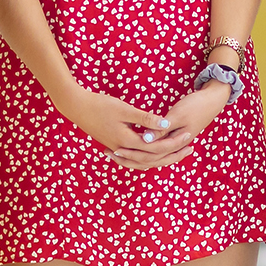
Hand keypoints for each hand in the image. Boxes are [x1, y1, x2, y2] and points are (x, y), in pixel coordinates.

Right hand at [58, 84, 183, 172]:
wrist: (76, 107)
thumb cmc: (100, 105)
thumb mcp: (124, 109)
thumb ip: (145, 119)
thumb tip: (165, 125)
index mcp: (127, 141)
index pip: (157, 148)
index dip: (174, 143)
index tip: (189, 135)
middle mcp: (123, 149)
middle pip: (152, 159)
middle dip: (172, 154)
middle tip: (189, 147)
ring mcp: (117, 149)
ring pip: (143, 161)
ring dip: (161, 158)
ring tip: (176, 153)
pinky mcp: (114, 145)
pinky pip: (134, 158)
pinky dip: (146, 158)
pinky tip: (152, 153)